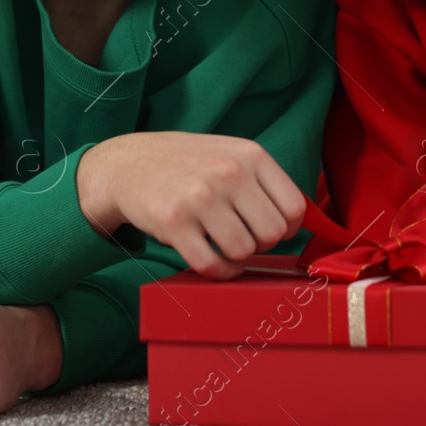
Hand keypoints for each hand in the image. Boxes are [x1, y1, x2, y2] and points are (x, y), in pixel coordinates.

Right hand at [76, 131, 306, 279]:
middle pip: (272, 235)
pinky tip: (210, 260)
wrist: (126, 164)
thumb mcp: (229, 154)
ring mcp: (200, 197)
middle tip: (240, 237)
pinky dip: (217, 272)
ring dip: (235, 257)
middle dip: (260, 245)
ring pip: (243, 251)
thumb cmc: (186, 165)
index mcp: (250, 155)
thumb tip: (298, 222)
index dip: (285, 229)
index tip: (267, 230)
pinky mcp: (174, 222)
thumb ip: (263, 181)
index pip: (294, 209)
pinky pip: (212, 265)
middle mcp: (228, 172)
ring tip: (220, 244)